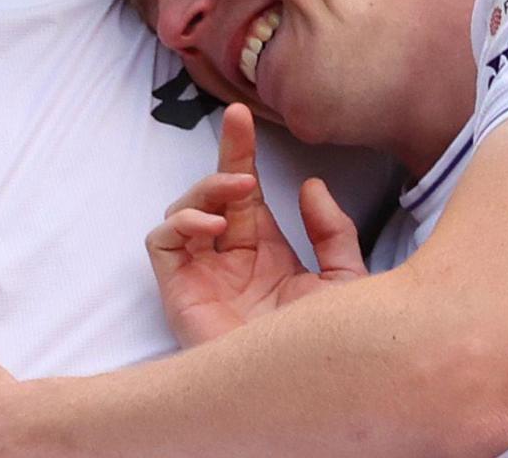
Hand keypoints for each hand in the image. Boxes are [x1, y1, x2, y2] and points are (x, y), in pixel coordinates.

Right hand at [147, 104, 366, 347]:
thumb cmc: (324, 347)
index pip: (247, 192)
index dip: (241, 152)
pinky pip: (163, 243)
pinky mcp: (179, 291)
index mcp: (265, 251)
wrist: (304, 391)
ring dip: (207, 189)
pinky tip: (212, 228)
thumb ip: (333, 234)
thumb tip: (310, 185)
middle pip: (214, 192)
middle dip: (224, 154)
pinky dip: (181, 223)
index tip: (243, 116)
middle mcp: (229, 257)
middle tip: (238, 128)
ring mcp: (202, 273)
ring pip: (185, 209)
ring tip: (239, 193)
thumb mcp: (344, 282)